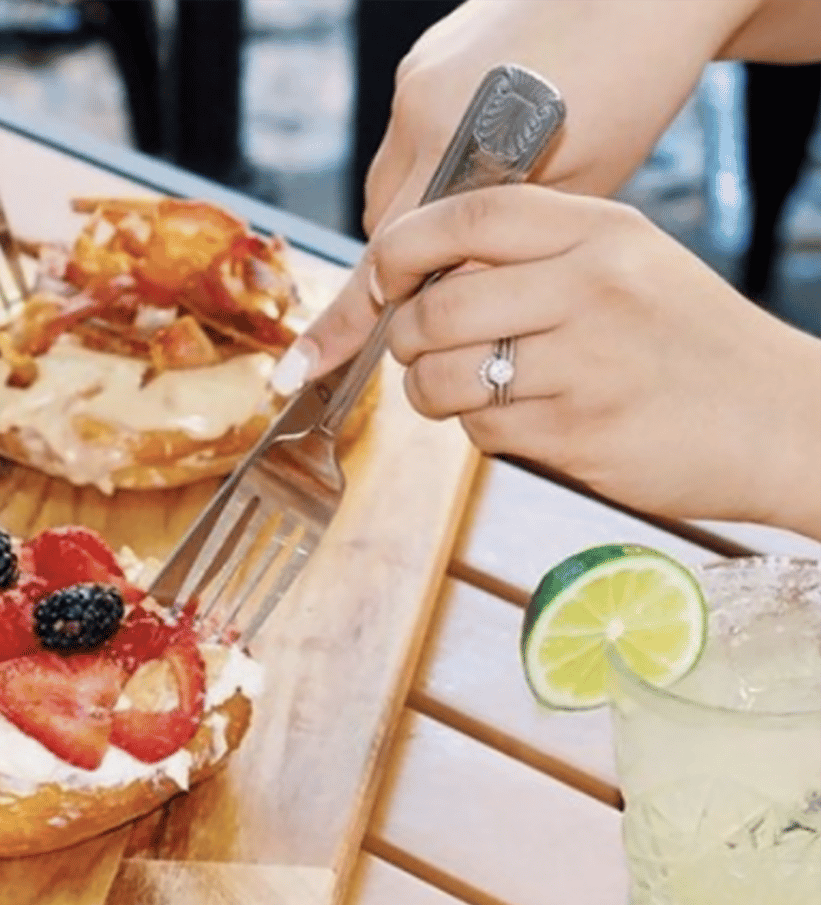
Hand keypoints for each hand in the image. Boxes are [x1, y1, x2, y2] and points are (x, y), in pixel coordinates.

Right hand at [301, 0, 760, 379]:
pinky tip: (483, 155)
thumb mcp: (577, 187)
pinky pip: (407, 134)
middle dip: (405, 261)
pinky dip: (432, 161)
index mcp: (458, 143)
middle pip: (381, 219)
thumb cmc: (634, 85)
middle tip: (442, 288)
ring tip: (479, 211)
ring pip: (391, 178)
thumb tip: (452, 297)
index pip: (387, 253)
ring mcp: (417, 76)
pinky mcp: (425, 56)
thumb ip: (504, 245)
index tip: (305, 367)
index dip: (355, 316)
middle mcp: (420, 105)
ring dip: (419, 211)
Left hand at [359, 185, 820, 537]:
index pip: (468, 215)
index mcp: (600, 232)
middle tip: (413, 348)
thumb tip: (419, 268)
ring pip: (444, 377)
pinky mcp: (578, 433)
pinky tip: (518, 420)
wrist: (782, 420)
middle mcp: (592, 288)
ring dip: (429, 391)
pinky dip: (478, 430)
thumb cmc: (686, 342)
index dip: (400, 248)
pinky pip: (481, 429)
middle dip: (402, 336)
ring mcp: (585, 364)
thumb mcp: (627, 263)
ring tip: (458, 390)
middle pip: (436, 308)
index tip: (379, 276)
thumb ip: (534, 255)